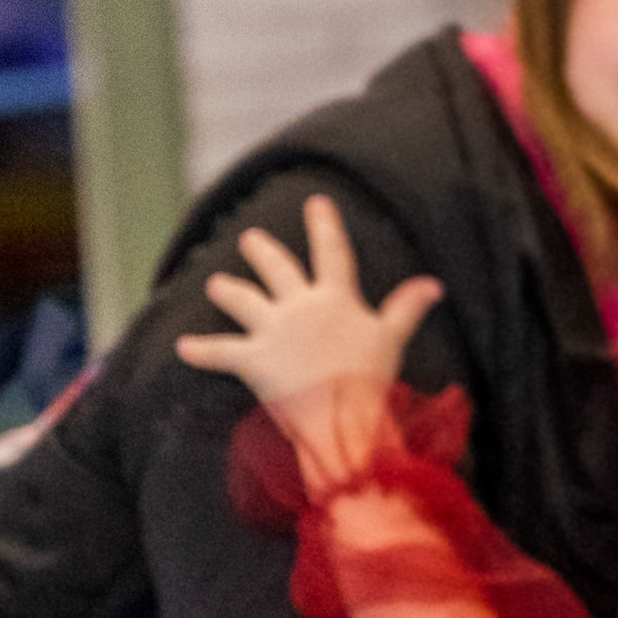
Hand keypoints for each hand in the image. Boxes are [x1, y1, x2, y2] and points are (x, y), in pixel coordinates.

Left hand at [174, 193, 441, 406]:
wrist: (342, 414)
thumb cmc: (371, 379)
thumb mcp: (391, 339)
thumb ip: (407, 308)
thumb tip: (434, 285)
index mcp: (335, 298)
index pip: (331, 252)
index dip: (324, 225)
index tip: (315, 202)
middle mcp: (299, 306)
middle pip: (277, 268)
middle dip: (262, 251)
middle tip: (249, 238)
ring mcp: (272, 331)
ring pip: (243, 300)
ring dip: (227, 291)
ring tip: (214, 284)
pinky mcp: (252, 359)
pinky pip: (220, 352)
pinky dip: (200, 351)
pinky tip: (182, 347)